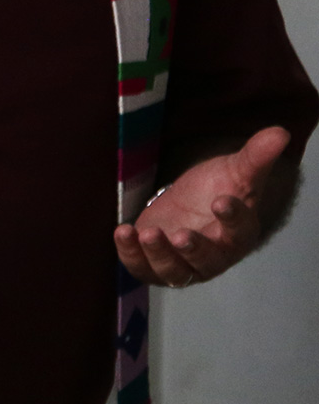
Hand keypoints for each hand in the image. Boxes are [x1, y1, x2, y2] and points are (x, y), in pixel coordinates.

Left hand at [116, 127, 291, 286]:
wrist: (188, 205)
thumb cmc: (218, 190)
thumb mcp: (236, 171)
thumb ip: (256, 155)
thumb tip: (280, 132)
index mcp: (238, 236)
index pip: (239, 231)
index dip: (232, 218)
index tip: (221, 200)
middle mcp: (212, 257)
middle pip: (205, 261)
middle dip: (192, 250)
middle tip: (181, 235)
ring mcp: (181, 265)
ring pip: (172, 271)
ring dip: (158, 254)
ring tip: (147, 233)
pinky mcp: (151, 264)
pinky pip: (141, 267)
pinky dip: (130, 253)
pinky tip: (123, 231)